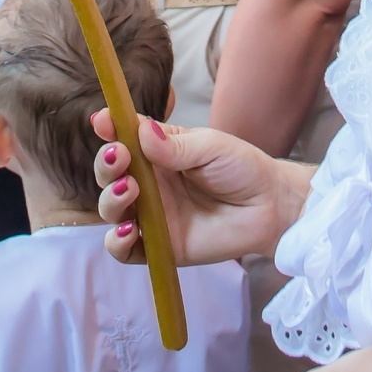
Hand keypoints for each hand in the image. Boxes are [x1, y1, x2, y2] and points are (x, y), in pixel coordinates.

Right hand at [89, 111, 308, 269]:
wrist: (269, 207)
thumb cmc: (242, 169)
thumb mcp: (211, 147)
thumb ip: (176, 144)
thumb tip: (141, 131)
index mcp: (156, 152)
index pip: (123, 139)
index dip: (109, 129)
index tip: (102, 121)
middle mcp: (148, 183)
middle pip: (109, 174)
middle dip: (106, 165)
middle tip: (120, 158)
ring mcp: (150, 215)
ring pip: (111, 209)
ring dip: (110, 199)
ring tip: (129, 190)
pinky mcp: (158, 246)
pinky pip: (124, 249)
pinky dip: (116, 241)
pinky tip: (129, 229)